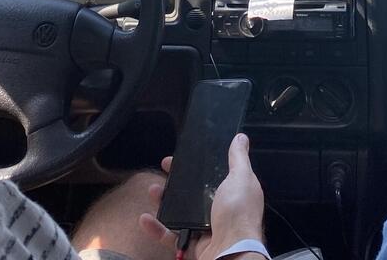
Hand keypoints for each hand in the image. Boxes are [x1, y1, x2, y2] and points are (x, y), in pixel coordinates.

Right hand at [138, 134, 265, 259]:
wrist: (230, 252)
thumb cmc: (238, 214)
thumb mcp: (241, 178)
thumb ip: (239, 158)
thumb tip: (241, 138)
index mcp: (233, 193)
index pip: (213, 174)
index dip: (199, 164)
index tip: (183, 155)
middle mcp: (219, 210)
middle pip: (194, 192)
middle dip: (177, 180)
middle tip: (164, 168)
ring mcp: (205, 228)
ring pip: (180, 212)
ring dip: (164, 201)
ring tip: (152, 190)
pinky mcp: (192, 244)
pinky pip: (170, 235)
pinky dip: (156, 228)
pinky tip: (145, 219)